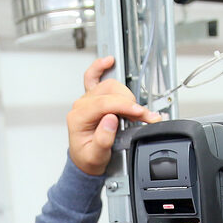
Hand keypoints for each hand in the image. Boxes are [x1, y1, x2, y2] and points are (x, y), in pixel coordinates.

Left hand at [66, 56, 162, 175]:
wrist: (85, 161)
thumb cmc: (89, 158)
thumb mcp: (96, 156)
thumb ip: (102, 139)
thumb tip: (111, 119)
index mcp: (79, 118)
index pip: (104, 104)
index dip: (125, 106)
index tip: (140, 112)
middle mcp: (82, 105)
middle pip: (109, 92)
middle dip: (130, 103)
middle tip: (143, 116)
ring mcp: (87, 99)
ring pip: (110, 85)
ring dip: (126, 95)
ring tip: (136, 110)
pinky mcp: (94, 98)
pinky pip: (93, 77)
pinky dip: (100, 67)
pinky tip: (108, 61)